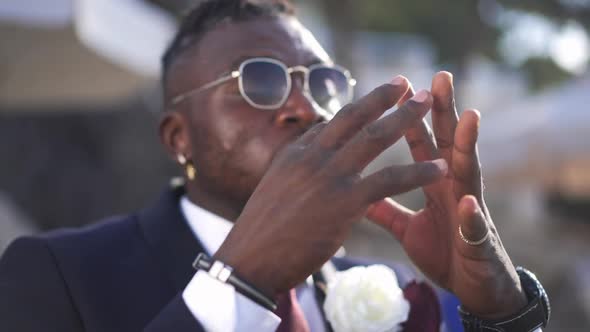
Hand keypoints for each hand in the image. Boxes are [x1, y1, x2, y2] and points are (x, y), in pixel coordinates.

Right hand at [214, 79, 447, 296]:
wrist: (249, 261)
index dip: (360, 106)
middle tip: (410, 84)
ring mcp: (328, 177)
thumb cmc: (262, 231)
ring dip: (405, 119)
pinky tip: (440, 168)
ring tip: (430, 105)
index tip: (380, 95)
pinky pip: (389, 179)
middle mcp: (311, 156)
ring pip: (374, 139)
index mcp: (295, 153)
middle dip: (385, 98)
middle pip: (354, 118)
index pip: (331, 123)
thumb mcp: (277, 189)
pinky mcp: (344, 202)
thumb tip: (311, 163)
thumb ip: (298, 172)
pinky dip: (417, 171)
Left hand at [367, 72, 526, 318]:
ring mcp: (470, 211)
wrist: (470, 288)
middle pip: (449, 143)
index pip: (422, 142)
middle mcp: (455, 189)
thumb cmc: (442, 250)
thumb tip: (355, 189)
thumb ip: (383, 206)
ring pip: (470, 173)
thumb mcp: (405, 226)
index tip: (399, 86)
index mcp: (435, 183)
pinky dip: (471, 215)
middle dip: (445, 110)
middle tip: (440, 77)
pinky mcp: (479, 241)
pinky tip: (467, 203)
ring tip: (469, 117)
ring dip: (470, 145)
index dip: (410, 116)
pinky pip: (474, 227)